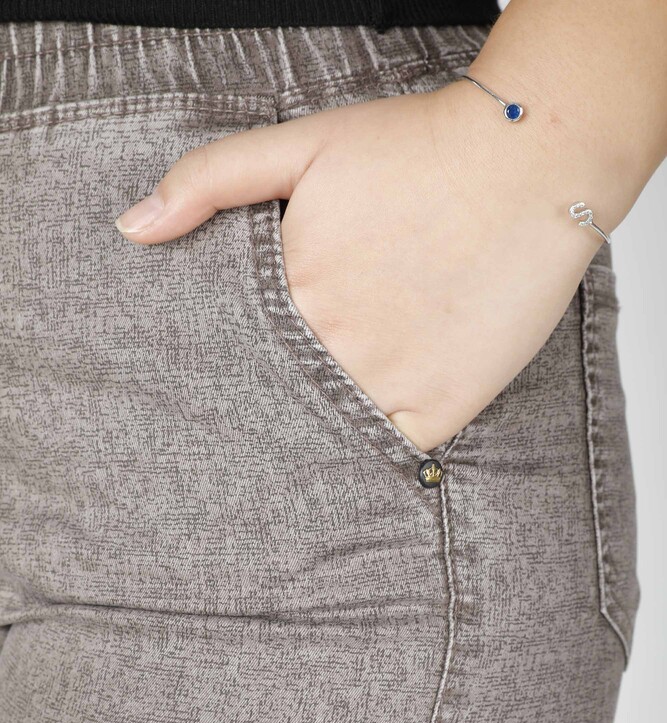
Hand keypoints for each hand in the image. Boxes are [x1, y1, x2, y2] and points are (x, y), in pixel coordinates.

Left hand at [115, 81, 595, 451]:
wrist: (527, 164)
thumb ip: (211, 180)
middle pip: (278, 404)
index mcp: (290, 294)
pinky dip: (376, 453)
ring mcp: (388, 382)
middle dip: (265, 416)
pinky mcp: (441, 406)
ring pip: (330, 434)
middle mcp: (332, 347)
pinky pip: (393, 452)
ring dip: (317, 439)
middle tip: (262, 435)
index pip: (233, 361)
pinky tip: (368, 449)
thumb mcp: (302, 144)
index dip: (225, 377)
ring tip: (309, 453)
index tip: (221, 391)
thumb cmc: (417, 151)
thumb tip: (132, 228)